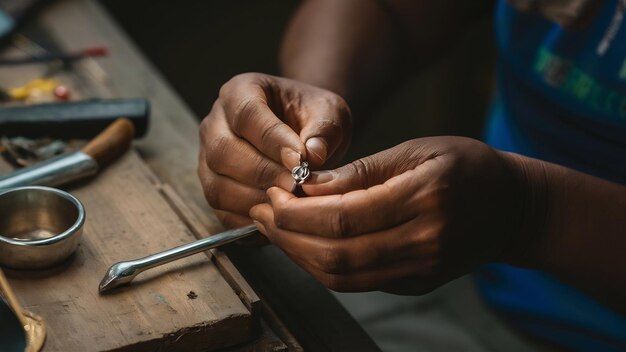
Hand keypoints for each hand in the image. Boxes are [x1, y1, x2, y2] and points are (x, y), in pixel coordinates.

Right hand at [198, 73, 351, 227]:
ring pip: (217, 184)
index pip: (247, 114)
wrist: (303, 131)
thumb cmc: (312, 117)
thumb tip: (313, 155)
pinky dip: (246, 218)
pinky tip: (274, 217)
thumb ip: (324, 129)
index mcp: (241, 91)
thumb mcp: (329, 112)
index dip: (272, 140)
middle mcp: (215, 123)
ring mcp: (207, 157)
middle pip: (223, 151)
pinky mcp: (213, 186)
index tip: (300, 161)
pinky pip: (220, 209)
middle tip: (295, 186)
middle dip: (262, 173)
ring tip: (288, 202)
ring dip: (253, 199)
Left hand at [250, 137, 536, 293]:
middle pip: (337, 253)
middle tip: (261, 212)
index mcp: (426, 197)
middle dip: (288, 235)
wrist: (511, 209)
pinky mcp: (416, 284)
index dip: (298, 211)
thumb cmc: (466, 166)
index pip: (344, 216)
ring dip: (298, 255)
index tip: (272, 194)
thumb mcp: (417, 150)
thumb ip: (361, 171)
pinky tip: (303, 244)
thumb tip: (307, 185)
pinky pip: (357, 283)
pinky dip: (322, 266)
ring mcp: (422, 269)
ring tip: (273, 229)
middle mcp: (425, 241)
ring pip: (342, 276)